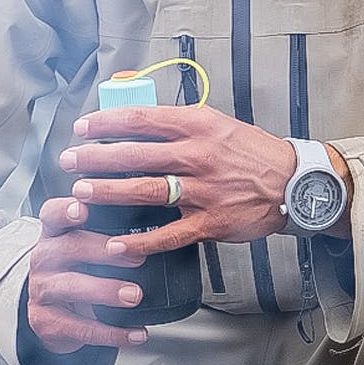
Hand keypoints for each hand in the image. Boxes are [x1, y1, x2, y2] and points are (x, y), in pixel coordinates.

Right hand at [24, 195, 152, 353]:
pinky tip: (134, 332)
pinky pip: (81, 328)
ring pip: (71, 287)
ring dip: (106, 291)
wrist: (53, 317)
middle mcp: (44, 259)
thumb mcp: (84, 251)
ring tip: (134, 296)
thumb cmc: (76, 274)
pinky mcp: (47, 322)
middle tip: (136, 259)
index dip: (65, 210)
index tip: (83, 209)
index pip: (52, 214)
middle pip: (68, 248)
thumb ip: (108, 237)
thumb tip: (153, 234)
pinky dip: (112, 332)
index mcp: (55, 235)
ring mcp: (42, 291)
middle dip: (103, 251)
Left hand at [59, 104, 344, 259]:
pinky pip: (168, 234)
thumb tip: (137, 119)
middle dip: (97, 157)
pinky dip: (140, 242)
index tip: (82, 127)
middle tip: (69, 160)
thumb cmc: (252, 152)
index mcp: (199, 125)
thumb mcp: (218, 124)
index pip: (142, 119)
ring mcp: (204, 191)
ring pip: (147, 191)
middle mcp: (199, 156)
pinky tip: (115, 245)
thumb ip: (180, 123)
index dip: (107, 123)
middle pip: (137, 155)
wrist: (294, 184)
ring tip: (81, 192)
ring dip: (109, 192)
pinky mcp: (210, 223)